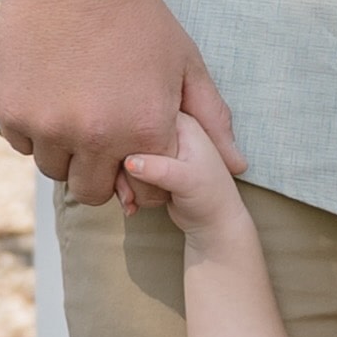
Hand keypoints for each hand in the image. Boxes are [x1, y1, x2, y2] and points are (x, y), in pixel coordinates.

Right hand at [0, 0, 233, 201]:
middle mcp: (94, 136)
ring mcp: (48, 125)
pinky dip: (34, 130)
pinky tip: (50, 95)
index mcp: (143, 128)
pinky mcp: (12, 110)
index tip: (136, 151)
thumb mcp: (184, 63)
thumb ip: (212, 119)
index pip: (148, 191)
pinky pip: (22, 144)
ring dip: (65, 151)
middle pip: (93, 193)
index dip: (145, 174)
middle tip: (103, 134)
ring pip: (55, 170)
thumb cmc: (135, 14)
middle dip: (101, 172)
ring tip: (77, 109)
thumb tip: (239, 166)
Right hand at [121, 120, 249, 237]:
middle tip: (128, 191)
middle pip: (131, 138)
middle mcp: (168, 132)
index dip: (131, 136)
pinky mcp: (150, 166)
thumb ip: (159, 169)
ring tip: (130, 200)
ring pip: (125, 156)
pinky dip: (125, 188)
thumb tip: (128, 162)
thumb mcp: (187, 180)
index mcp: (182, 124)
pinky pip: (126, 171)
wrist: (213, 221)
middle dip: (123, 168)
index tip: (127, 162)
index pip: (146, 115)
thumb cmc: (211, 197)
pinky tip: (131, 203)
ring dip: (122, 182)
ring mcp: (158, 150)